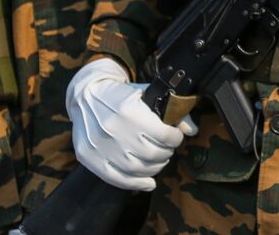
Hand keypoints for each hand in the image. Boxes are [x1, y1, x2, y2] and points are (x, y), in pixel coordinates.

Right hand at [67, 58, 196, 191]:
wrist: (86, 96)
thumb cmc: (121, 96)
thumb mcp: (147, 94)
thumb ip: (172, 110)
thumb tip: (192, 130)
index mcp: (129, 110)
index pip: (163, 135)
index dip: (175, 138)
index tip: (175, 136)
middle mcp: (113, 130)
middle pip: (152, 154)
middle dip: (166, 153)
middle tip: (167, 149)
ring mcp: (99, 146)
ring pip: (137, 169)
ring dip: (155, 168)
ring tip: (158, 160)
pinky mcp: (89, 157)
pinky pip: (116, 178)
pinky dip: (136, 184)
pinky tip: (148, 182)